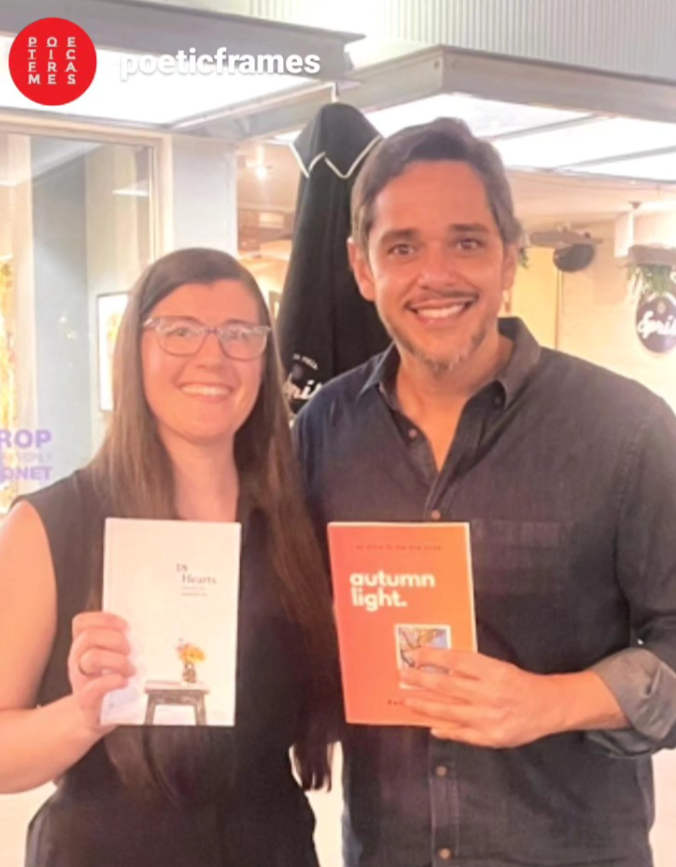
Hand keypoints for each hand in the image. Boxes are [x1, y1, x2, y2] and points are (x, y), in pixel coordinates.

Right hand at [67, 612, 134, 734]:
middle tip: (130, 651)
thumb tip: (144, 627)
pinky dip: (113, 681)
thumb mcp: (109, 657)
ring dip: (117, 660)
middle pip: (89, 636)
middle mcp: (77, 660)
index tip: (125, 626)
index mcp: (83, 646)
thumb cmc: (107, 682)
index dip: (104, 619)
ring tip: (131, 669)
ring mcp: (79, 680)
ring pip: (92, 657)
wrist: (94, 716)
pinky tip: (124, 682)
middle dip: (115, 639)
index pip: (82, 622)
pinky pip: (94, 687)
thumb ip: (119, 642)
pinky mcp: (85, 700)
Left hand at [400, 648, 562, 747]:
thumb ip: (472, 668)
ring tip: (408, 700)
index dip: (433, 658)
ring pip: (450, 711)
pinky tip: (432, 727)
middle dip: (421, 680)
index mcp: (492, 671)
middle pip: (448, 686)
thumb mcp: (498, 667)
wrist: (546, 707)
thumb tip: (440, 667)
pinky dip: (446, 731)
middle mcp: (490, 693)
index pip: (456, 661)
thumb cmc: (518, 684)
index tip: (415, 655)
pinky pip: (462, 734)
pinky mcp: (491, 737)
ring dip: (425, 706)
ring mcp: (489, 718)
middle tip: (402, 675)